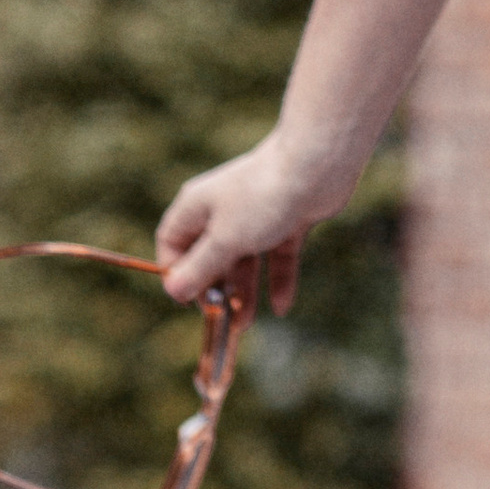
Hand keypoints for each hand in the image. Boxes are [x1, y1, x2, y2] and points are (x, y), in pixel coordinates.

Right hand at [156, 128, 341, 313]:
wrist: (317, 164)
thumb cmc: (262, 197)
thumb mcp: (225, 240)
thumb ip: (200, 268)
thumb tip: (173, 290)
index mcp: (198, 206)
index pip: (173, 242)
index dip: (176, 272)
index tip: (188, 300)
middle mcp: (225, 209)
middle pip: (211, 257)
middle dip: (216, 289)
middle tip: (221, 321)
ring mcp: (258, 215)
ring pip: (245, 260)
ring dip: (245, 292)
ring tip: (246, 324)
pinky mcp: (287, 220)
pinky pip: (277, 256)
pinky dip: (279, 279)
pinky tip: (282, 306)